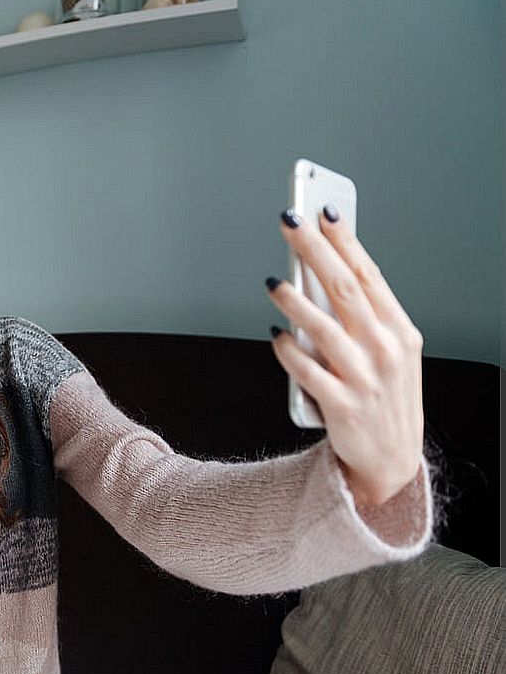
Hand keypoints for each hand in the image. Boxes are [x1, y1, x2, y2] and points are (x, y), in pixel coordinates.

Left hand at [269, 206, 423, 505]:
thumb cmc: (383, 398)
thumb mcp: (389, 354)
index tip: (324, 212)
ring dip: (295, 300)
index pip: (369, 276)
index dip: (345, 242)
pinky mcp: (341, 406)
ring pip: (324, 328)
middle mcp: (386, 351)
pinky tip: (276, 334)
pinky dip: (289, 351)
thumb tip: (321, 275)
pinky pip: (307, 372)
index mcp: (400, 332)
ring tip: (273, 279)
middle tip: (290, 223)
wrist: (389, 462)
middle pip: (345, 290)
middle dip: (316, 251)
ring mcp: (365, 379)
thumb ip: (362, 318)